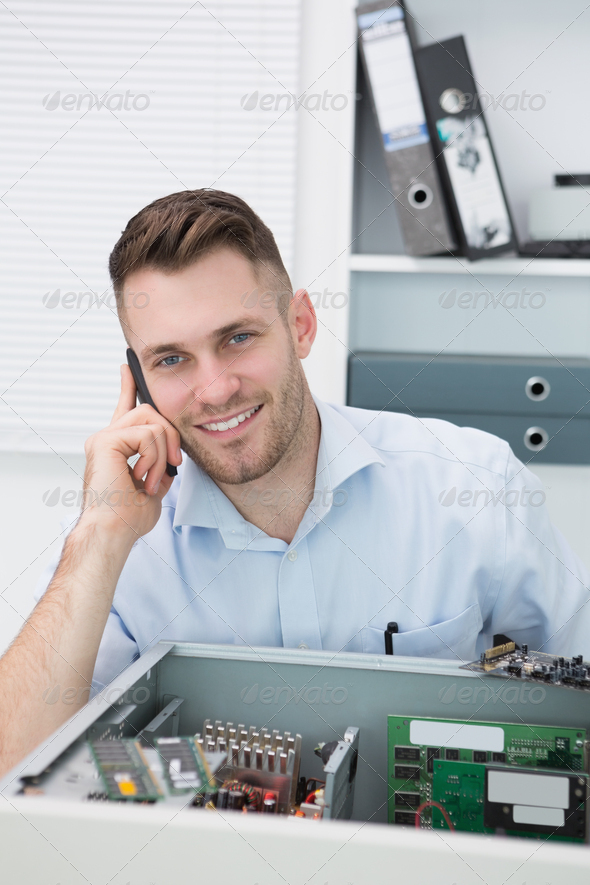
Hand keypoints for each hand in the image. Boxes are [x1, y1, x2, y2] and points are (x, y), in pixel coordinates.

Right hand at [80, 364, 181, 539]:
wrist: (113, 531)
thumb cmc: (127, 518)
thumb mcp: (153, 487)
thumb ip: (160, 465)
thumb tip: (172, 455)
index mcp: (115, 447)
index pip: (123, 408)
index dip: (128, 387)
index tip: (128, 368)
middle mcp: (105, 438)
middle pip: (150, 412)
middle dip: (171, 437)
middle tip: (172, 465)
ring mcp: (104, 437)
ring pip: (152, 420)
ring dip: (162, 452)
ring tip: (151, 479)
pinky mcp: (106, 440)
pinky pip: (148, 435)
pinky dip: (154, 458)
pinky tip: (142, 477)